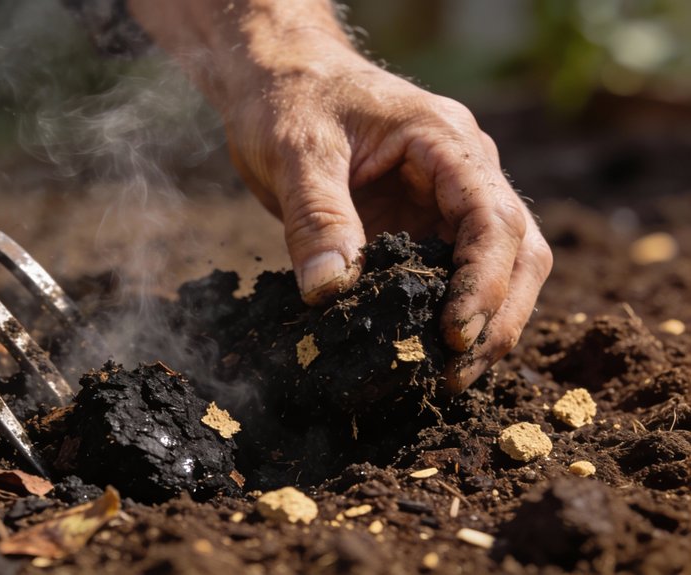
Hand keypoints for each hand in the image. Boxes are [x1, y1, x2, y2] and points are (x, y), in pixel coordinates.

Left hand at [129, 0, 552, 391]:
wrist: (280, 81)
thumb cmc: (290, 101)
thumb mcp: (295, 151)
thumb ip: (316, 216)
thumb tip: (330, 292)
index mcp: (445, 140)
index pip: (492, 216)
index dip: (483, 281)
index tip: (453, 334)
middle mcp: (463, 169)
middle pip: (518, 249)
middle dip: (497, 315)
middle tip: (454, 374)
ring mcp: (446, 198)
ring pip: (499, 266)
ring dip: (484, 322)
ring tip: (446, 376)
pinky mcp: (422, 222)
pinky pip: (452, 272)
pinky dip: (449, 313)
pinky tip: (423, 352)